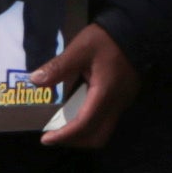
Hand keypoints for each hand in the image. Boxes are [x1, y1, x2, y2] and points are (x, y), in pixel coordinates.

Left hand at [33, 23, 137, 147]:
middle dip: (74, 141)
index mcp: (104, 94)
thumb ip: (59, 66)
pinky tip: (78, 112)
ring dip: (83, 134)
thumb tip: (35, 80)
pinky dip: (90, 125)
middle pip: (97, 137)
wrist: (136, 31)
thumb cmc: (107, 40)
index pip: (83, 125)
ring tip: (64, 127)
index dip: (64, 135)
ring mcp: (122, 103)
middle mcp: (116, 104)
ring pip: (104, 131)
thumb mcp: (80, 49)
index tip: (46, 139)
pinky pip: (107, 121)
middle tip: (55, 135)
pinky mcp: (124, 99)